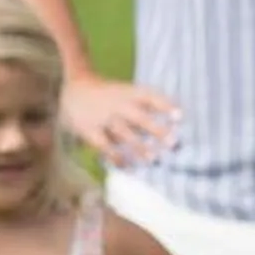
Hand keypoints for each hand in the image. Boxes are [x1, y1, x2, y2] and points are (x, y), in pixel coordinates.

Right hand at [65, 74, 179, 168]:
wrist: (74, 88)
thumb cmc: (110, 95)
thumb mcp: (127, 92)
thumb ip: (147, 107)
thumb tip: (173, 127)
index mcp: (130, 93)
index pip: (151, 96)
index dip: (166, 105)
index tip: (181, 116)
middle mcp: (118, 104)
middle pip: (139, 117)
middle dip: (156, 130)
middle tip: (173, 143)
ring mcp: (103, 117)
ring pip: (124, 133)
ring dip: (139, 147)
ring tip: (153, 159)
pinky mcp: (89, 129)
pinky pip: (103, 145)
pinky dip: (115, 156)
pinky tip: (126, 166)